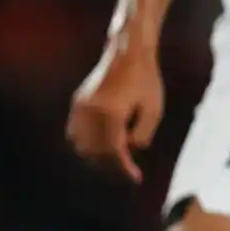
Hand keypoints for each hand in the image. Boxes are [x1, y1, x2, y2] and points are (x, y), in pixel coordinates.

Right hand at [66, 40, 166, 181]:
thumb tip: (128, 151)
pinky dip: (85, 144)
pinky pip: (75, 133)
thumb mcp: (154, 110)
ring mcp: (81, 107)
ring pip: (81, 145)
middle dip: (112, 166)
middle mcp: (91, 111)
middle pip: (96, 152)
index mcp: (111, 113)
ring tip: (116, 160)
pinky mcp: (77, 103)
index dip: (125, 169)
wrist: (127, 52)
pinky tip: (100, 147)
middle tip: (128, 172)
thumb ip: (142, 136)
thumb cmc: (146, 80)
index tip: (136, 178)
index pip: (114, 151)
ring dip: (97, 157)